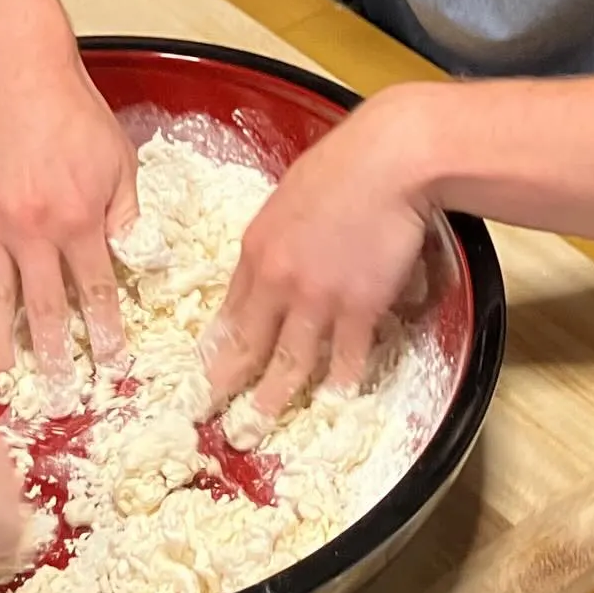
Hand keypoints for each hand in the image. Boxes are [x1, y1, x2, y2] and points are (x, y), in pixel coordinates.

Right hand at [0, 52, 138, 374]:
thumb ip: (126, 214)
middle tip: (58, 396)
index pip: (94, 293)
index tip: (110, 369)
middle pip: (42, 308)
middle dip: (52, 357)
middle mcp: (32, 230)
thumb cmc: (73, 110)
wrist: (14, 69)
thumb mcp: (117, 160)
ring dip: (0, 341)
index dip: (103, 334)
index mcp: (77, 219)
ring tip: (1, 375)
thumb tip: (136, 260)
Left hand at [201, 91, 432, 420]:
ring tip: (254, 431)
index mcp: (256, 249)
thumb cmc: (343, 165)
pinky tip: (333, 402)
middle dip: (225, 385)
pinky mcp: (359, 307)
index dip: (217, 346)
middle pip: (248, 345)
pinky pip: (346, 357)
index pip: (229, 310)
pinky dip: (340, 382)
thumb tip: (279, 254)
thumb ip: (278, 233)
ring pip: (289, 363)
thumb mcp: (290, 195)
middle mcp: (278, 280)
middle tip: (209, 416)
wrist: (387, 161)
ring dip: (270, 401)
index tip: (206, 370)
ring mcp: (318, 298)